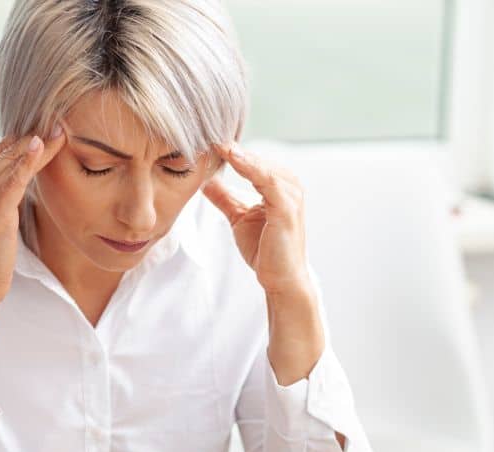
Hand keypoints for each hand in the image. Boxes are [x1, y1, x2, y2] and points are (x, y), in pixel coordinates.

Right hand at [0, 126, 65, 311]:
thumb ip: (0, 197)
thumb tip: (21, 180)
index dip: (24, 140)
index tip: (49, 128)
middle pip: (6, 153)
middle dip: (34, 137)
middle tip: (60, 122)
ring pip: (12, 162)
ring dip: (38, 145)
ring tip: (61, 131)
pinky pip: (13, 180)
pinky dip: (28, 161)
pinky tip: (41, 145)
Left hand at [202, 144, 310, 295]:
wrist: (281, 279)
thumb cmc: (265, 249)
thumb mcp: (239, 216)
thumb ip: (225, 197)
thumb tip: (205, 181)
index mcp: (279, 185)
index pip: (251, 161)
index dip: (228, 150)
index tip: (203, 137)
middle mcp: (289, 185)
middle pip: (256, 159)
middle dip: (231, 147)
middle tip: (205, 130)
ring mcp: (291, 195)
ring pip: (261, 166)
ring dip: (239, 154)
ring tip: (217, 141)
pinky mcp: (287, 207)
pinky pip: (267, 181)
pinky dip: (250, 168)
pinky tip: (232, 157)